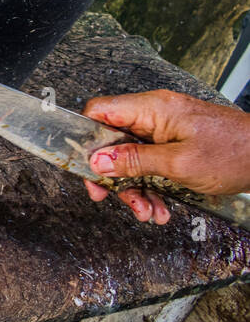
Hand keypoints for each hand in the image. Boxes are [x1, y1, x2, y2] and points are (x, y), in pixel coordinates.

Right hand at [81, 90, 249, 223]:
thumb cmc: (235, 153)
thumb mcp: (178, 164)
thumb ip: (134, 161)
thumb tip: (98, 160)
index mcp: (152, 109)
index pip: (99, 111)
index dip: (86, 138)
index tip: (86, 166)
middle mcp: (156, 115)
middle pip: (114, 141)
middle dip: (113, 174)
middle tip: (108, 196)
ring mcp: (167, 129)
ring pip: (133, 158)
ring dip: (136, 188)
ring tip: (148, 211)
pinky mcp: (178, 143)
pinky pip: (153, 163)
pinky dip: (154, 186)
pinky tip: (162, 207)